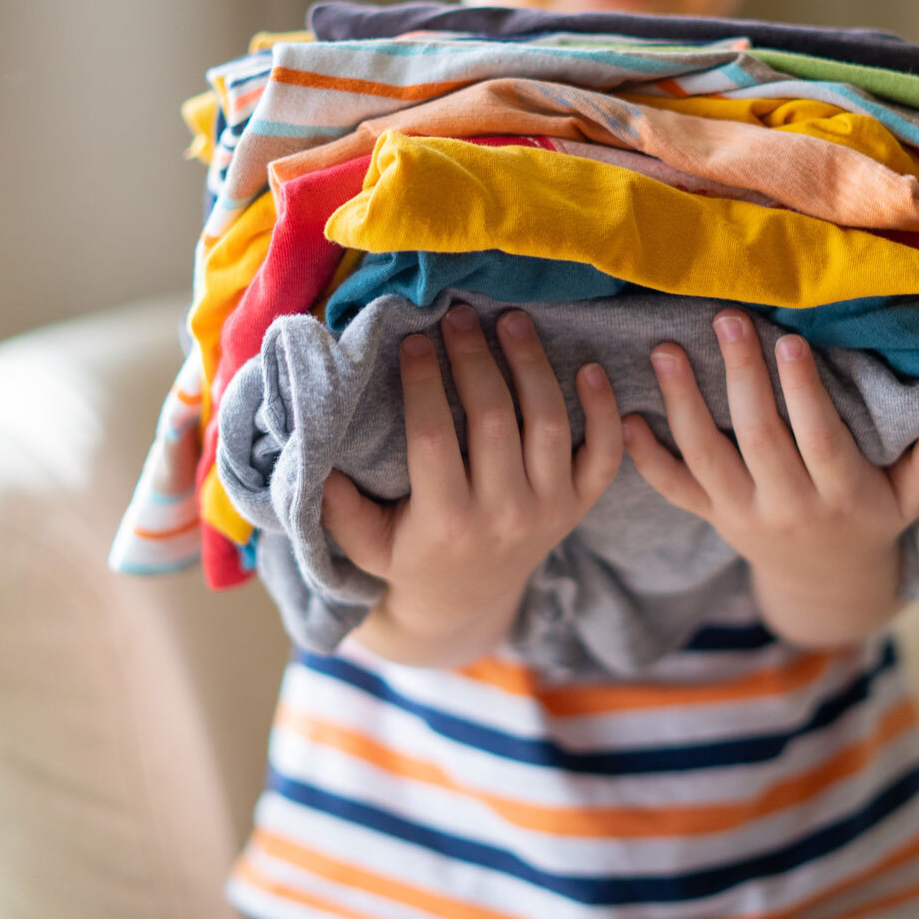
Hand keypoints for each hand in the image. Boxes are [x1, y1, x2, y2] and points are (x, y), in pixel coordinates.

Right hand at [324, 304, 622, 667]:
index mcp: (447, 523)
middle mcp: (505, 516)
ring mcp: (550, 510)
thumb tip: (314, 458)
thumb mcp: (364, 545)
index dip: (423, 385)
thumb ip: (338, 507)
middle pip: (496, 422)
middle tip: (459, 316)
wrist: (468, 602)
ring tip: (513, 321)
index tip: (413, 341)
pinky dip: (604, 412)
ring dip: (533, 367)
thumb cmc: (408, 557)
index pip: (434, 440)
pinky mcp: (580, 506)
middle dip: (476, 361)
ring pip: (550, 425)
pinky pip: (605, 456)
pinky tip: (589, 368)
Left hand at [622, 309, 918, 647]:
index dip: (805, 394)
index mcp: (841, 497)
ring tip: (665, 351)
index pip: (820, 441)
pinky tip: (627, 416)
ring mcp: (743, 514)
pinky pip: (675, 490)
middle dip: (741, 377)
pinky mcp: (712, 518)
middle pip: (760, 439)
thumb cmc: (870, 523)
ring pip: (708, 458)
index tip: (793, 341)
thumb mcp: (907, 504)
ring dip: (683, 404)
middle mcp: (787, 507)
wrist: (824, 585)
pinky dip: (647, 458)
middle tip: (726, 319)